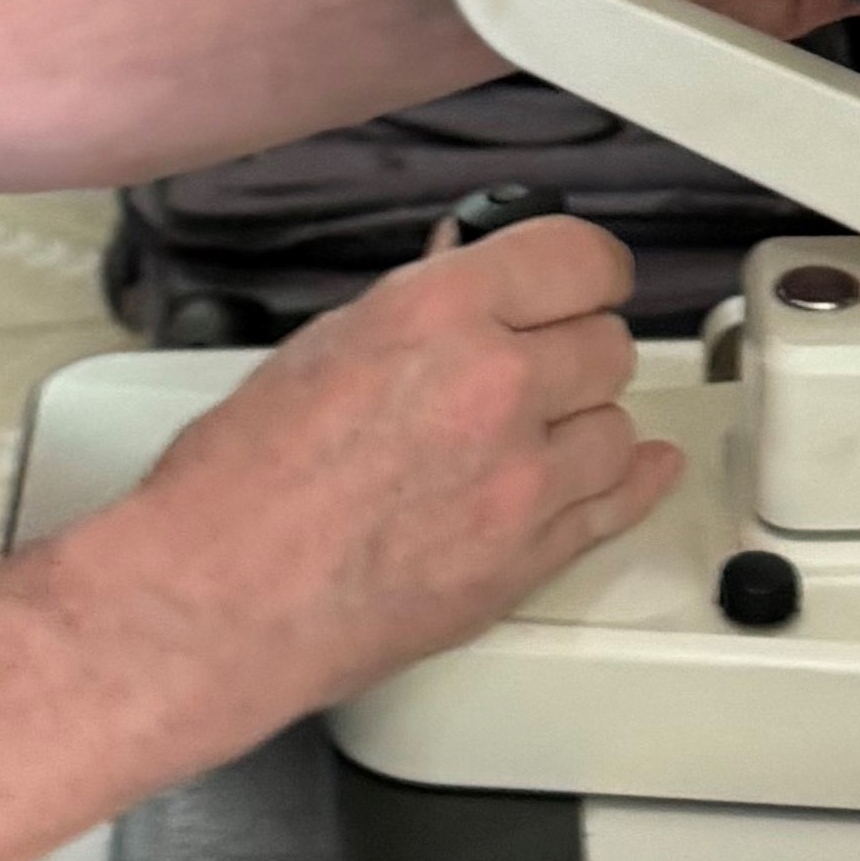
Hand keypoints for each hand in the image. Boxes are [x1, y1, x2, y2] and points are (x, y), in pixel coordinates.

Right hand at [83, 213, 678, 736]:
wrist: (219, 600)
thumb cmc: (237, 484)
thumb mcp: (323, 348)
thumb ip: (420, 312)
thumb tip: (467, 276)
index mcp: (440, 315)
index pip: (580, 260)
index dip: (585, 271)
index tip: (584, 282)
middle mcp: (495, 385)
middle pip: (607, 345)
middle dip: (572, 350)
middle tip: (534, 367)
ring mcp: (523, 478)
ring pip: (618, 425)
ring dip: (584, 425)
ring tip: (533, 435)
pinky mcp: (529, 557)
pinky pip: (619, 505)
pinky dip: (629, 483)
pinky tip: (640, 469)